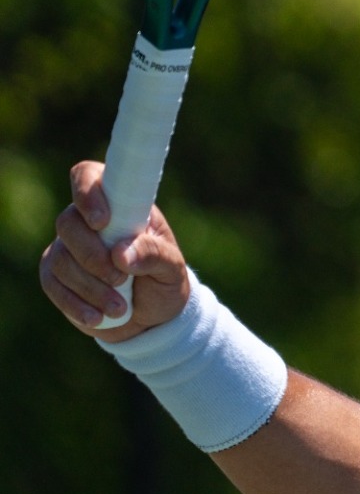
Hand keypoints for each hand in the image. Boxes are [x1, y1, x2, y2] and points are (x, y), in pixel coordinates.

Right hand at [40, 160, 190, 342]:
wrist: (152, 318)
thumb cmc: (165, 281)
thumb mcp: (173, 268)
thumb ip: (153, 254)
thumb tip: (121, 253)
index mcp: (122, 205)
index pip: (89, 176)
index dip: (88, 192)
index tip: (102, 221)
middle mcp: (89, 221)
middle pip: (68, 222)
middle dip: (93, 255)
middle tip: (122, 278)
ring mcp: (68, 247)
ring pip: (61, 258)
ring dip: (90, 286)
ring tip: (120, 307)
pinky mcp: (55, 275)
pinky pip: (52, 284)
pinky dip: (75, 303)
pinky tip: (97, 317)